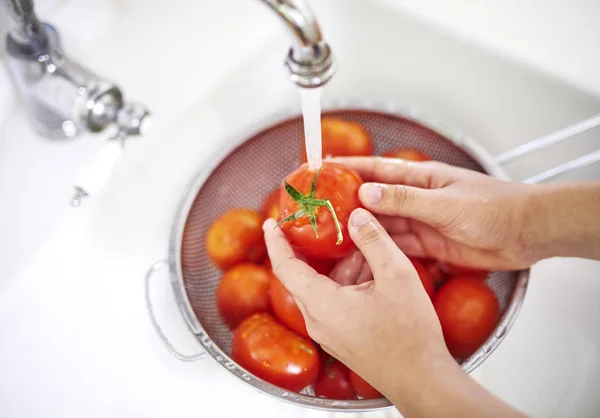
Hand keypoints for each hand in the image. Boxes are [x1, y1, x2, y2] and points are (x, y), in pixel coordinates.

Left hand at [263, 211, 522, 416]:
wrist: (421, 380)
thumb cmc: (410, 333)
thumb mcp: (396, 275)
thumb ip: (374, 240)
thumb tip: (357, 214)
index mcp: (321, 304)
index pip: (285, 267)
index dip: (276, 242)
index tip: (271, 223)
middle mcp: (318, 321)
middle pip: (308, 275)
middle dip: (323, 251)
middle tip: (335, 227)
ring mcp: (328, 333)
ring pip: (325, 288)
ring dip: (344, 267)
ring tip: (370, 251)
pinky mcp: (341, 339)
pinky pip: (335, 303)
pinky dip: (349, 284)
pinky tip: (374, 275)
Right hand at [328, 157, 538, 284]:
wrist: (527, 234)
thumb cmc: (493, 208)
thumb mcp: (445, 203)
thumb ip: (405, 200)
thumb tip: (365, 194)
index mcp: (420, 178)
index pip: (374, 169)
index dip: (346, 168)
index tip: (319, 168)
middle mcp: (415, 198)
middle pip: (373, 200)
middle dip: (346, 202)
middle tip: (317, 209)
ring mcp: (421, 222)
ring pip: (382, 225)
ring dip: (359, 228)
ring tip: (329, 234)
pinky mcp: (428, 245)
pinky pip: (396, 245)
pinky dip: (378, 248)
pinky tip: (359, 253)